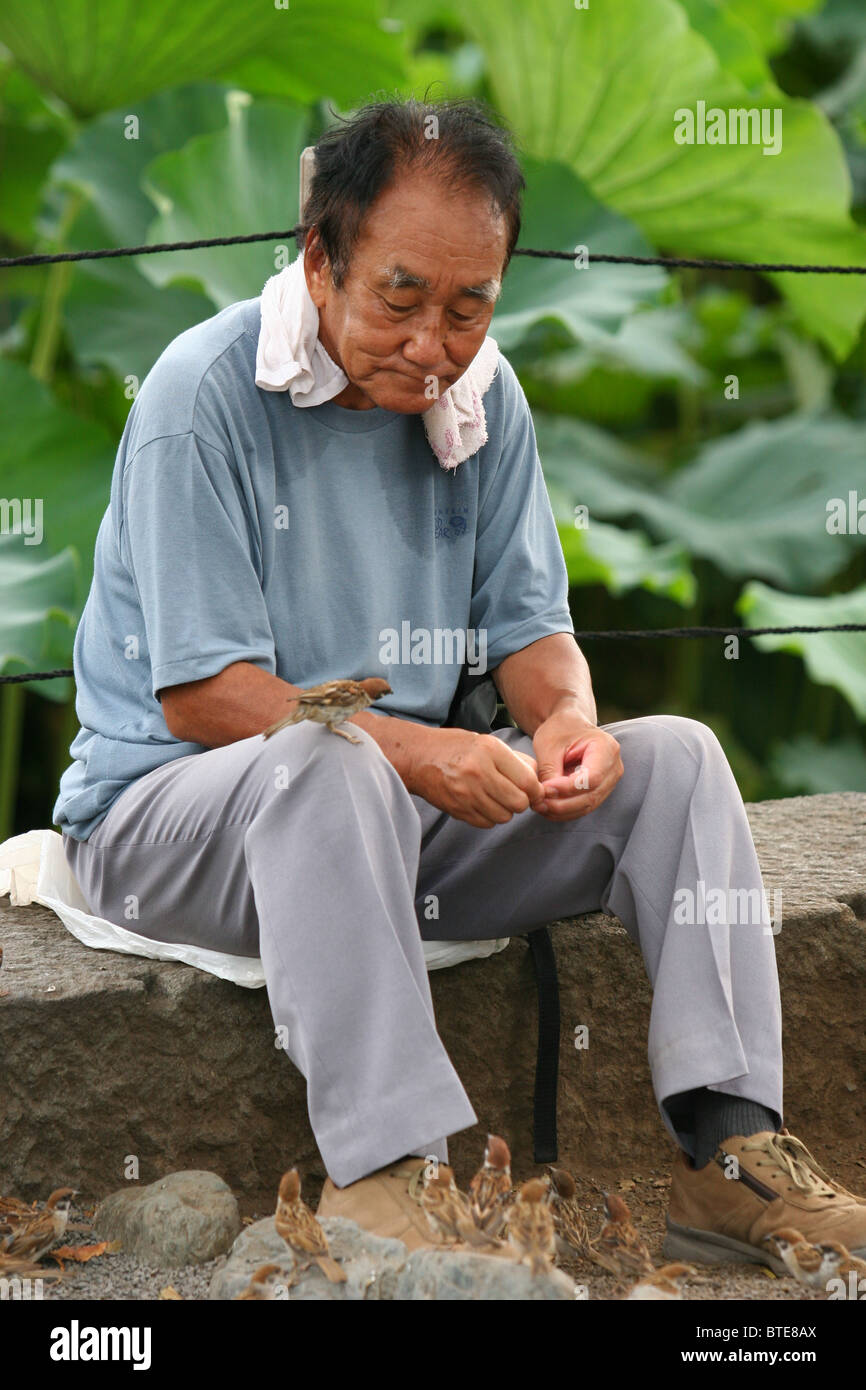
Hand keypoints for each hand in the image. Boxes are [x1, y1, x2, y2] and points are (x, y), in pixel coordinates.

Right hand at [408, 728, 546, 828]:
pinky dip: (489, 817)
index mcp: (490, 750)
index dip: (536, 790)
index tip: (533, 790)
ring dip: (505, 810)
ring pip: (504, 816)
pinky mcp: (457, 809)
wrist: (418, 758)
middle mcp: (479, 772)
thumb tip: (539, 782)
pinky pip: (486, 823)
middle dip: (522, 802)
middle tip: (515, 795)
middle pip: (518, 803)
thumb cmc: (456, 748)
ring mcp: (466, 793)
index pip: (527, 781)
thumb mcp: (487, 742)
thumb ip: (516, 761)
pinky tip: (483, 803)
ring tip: (496, 798)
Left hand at [531, 706, 622, 821]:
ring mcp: (609, 781)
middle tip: (537, 803)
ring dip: (562, 811)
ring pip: (587, 805)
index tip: (544, 788)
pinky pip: (584, 807)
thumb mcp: (549, 745)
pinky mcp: (600, 791)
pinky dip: (565, 811)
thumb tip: (546, 797)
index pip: (591, 778)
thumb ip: (550, 770)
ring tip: (539, 806)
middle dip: (562, 804)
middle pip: (591, 795)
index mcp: (606, 748)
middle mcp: (614, 767)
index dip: (567, 788)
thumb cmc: (560, 729)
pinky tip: (547, 808)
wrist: (569, 725)